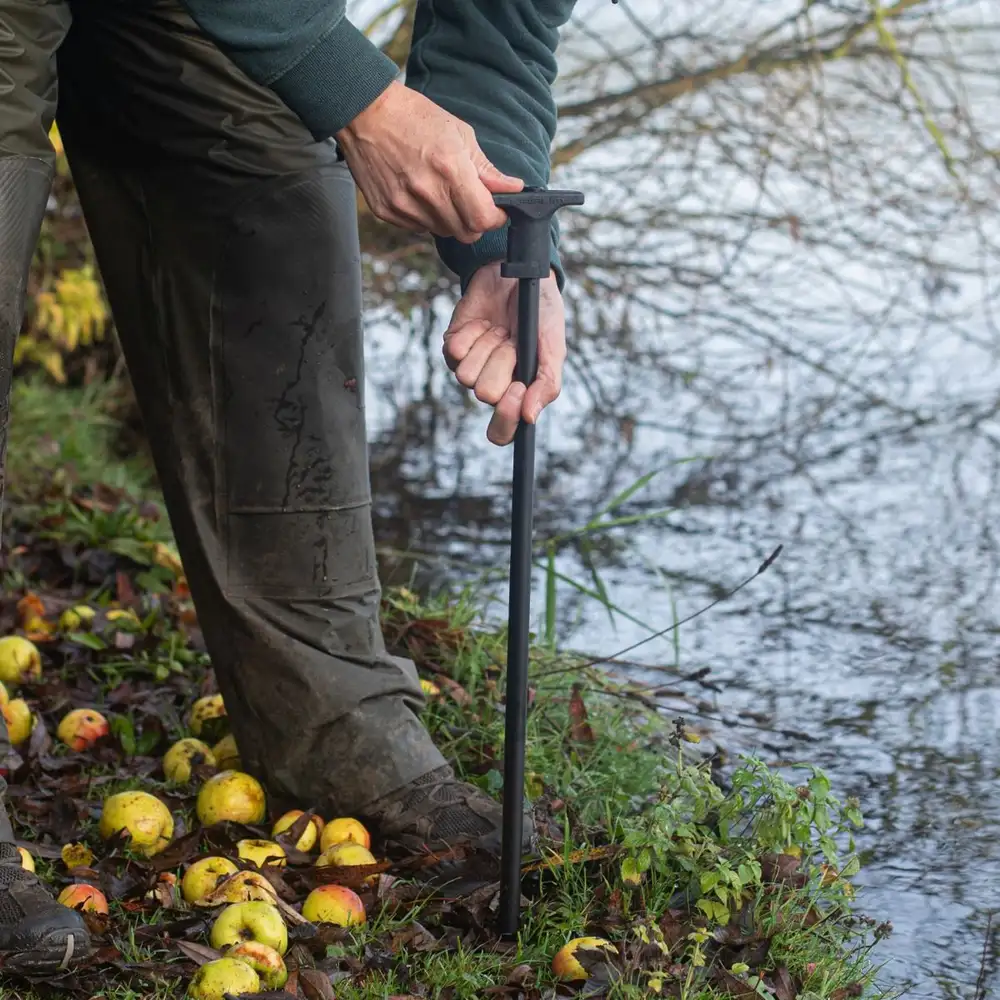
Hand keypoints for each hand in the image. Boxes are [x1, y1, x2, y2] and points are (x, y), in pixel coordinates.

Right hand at [335, 81, 522, 242]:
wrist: (364, 112)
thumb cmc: (413, 116)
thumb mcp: (458, 133)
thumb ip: (486, 169)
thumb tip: (513, 188)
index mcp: (450, 169)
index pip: (483, 218)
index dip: (495, 218)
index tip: (497, 211)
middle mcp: (427, 192)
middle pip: (465, 233)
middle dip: (475, 222)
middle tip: (471, 202)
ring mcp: (404, 204)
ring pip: (442, 232)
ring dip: (450, 219)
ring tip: (441, 191)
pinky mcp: (386, 211)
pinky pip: (418, 228)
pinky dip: (426, 217)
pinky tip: (419, 192)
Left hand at [443, 262, 565, 445]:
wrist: (519, 275)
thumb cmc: (540, 313)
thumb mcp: (553, 347)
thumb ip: (547, 383)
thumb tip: (530, 418)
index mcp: (517, 395)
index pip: (501, 432)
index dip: (505, 416)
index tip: (517, 388)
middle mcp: (491, 386)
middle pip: (485, 394)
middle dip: (502, 363)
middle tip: (513, 343)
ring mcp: (470, 368)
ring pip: (466, 375)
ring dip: (488, 346)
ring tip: (500, 331)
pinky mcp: (453, 347)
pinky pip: (455, 351)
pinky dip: (473, 332)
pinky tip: (483, 323)